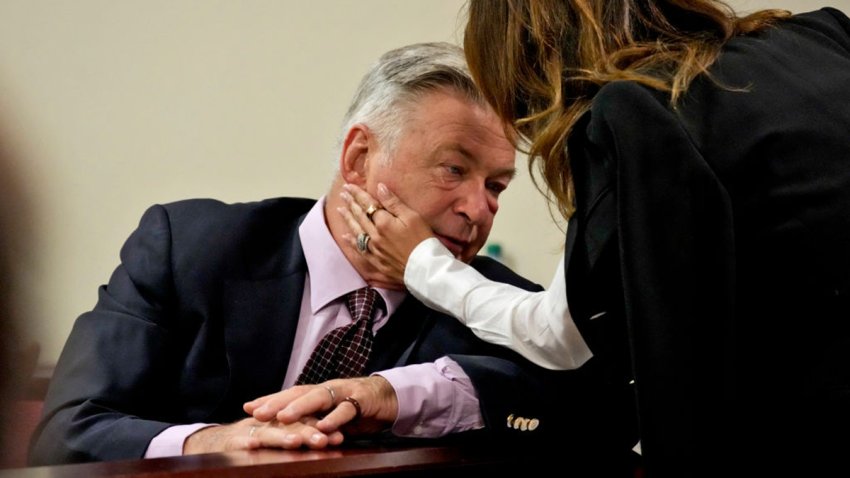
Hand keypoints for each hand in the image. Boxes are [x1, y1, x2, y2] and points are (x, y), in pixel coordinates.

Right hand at [183, 416, 343, 453]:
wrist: (219, 441)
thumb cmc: (258, 440)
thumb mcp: (281, 438)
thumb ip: (302, 436)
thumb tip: (334, 439)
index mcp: (283, 424)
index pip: (305, 424)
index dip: (321, 430)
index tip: (338, 438)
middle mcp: (269, 425)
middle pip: (290, 427)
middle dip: (307, 433)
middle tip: (324, 440)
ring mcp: (250, 432)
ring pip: (267, 434)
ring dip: (281, 437)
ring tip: (295, 441)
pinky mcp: (232, 441)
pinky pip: (239, 442)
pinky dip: (246, 442)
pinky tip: (253, 445)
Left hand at [243, 376, 398, 435]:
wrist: (390, 398)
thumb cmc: (356, 408)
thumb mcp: (331, 416)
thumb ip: (313, 422)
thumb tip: (287, 432)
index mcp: (318, 393)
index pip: (290, 394)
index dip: (270, 400)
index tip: (247, 407)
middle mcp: (328, 389)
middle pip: (299, 393)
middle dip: (277, 403)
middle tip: (257, 413)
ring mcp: (344, 393)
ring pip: (319, 398)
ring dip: (300, 407)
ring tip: (283, 417)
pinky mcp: (361, 400)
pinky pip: (346, 410)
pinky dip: (334, 418)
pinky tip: (323, 427)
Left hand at [338, 182, 433, 286]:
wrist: (425, 269)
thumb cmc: (423, 241)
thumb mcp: (413, 217)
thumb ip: (394, 203)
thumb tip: (380, 188)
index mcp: (384, 222)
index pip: (367, 204)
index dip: (357, 194)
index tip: (349, 186)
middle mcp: (375, 235)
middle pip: (359, 216)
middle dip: (350, 203)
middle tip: (342, 194)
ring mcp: (374, 249)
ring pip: (356, 231)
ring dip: (347, 219)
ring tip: (340, 210)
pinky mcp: (376, 261)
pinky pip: (360, 249)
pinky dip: (351, 242)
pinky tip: (345, 236)